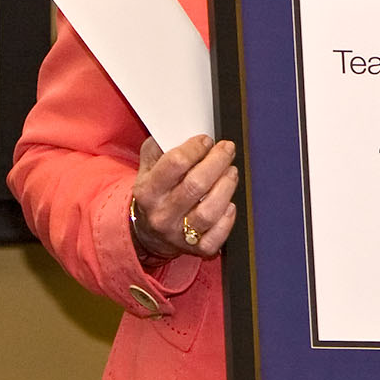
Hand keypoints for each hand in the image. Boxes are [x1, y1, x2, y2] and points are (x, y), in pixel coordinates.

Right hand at [130, 134, 238, 260]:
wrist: (148, 233)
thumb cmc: (155, 193)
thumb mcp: (147, 169)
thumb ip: (159, 148)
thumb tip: (178, 130)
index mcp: (148, 191)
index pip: (175, 163)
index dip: (195, 147)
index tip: (206, 140)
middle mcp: (162, 214)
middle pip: (196, 185)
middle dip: (217, 162)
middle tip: (227, 150)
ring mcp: (179, 234)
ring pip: (209, 211)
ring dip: (226, 186)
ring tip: (231, 172)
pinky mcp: (196, 249)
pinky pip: (217, 236)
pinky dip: (228, 218)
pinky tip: (229, 204)